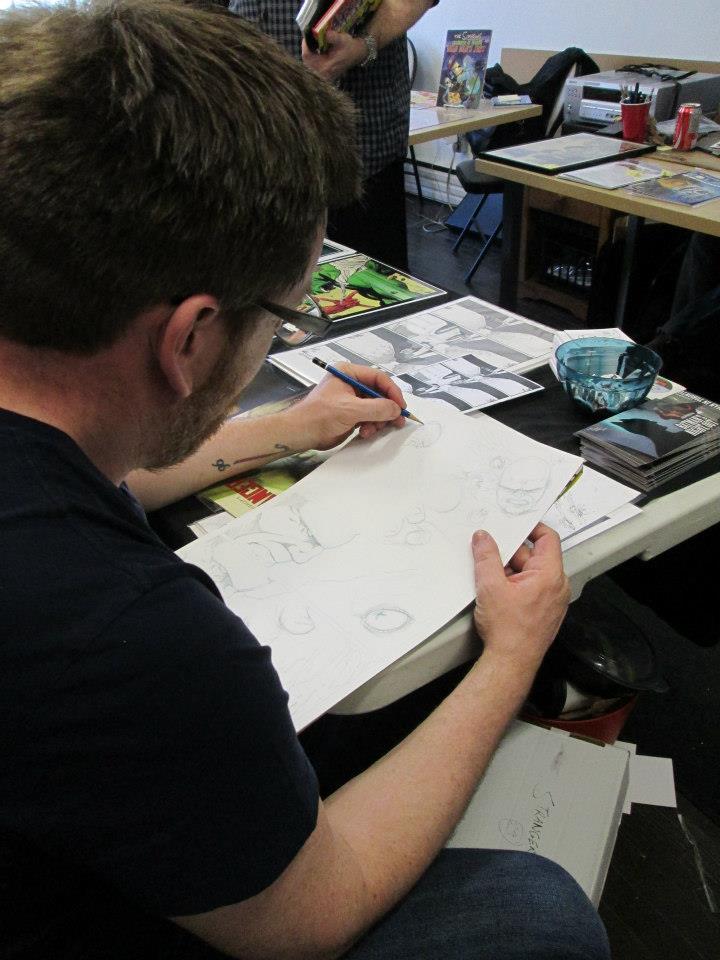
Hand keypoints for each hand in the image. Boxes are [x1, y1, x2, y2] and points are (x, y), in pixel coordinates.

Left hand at [289, 362, 406, 449]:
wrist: (300, 433)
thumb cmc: (319, 416)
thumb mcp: (350, 410)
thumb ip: (376, 408)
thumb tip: (396, 409)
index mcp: (348, 373)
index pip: (378, 378)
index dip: (392, 392)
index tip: (400, 406)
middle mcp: (351, 384)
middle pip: (379, 393)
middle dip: (386, 409)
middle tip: (395, 422)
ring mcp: (351, 400)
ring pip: (376, 408)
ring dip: (378, 420)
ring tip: (372, 429)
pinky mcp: (350, 414)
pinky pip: (369, 417)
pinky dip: (371, 426)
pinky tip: (364, 433)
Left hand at [301, 31, 366, 81]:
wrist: (357, 55)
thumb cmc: (350, 47)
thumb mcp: (342, 39)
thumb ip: (332, 37)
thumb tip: (319, 32)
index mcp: (326, 67)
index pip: (307, 57)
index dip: (305, 45)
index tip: (307, 35)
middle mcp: (323, 74)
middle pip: (306, 61)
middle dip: (307, 48)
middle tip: (309, 38)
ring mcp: (323, 75)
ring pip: (308, 63)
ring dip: (309, 52)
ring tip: (313, 43)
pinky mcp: (324, 74)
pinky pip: (313, 65)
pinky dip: (313, 56)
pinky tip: (317, 49)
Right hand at [471, 524, 569, 679]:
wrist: (511, 663)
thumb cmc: (508, 631)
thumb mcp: (490, 586)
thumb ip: (486, 557)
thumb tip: (483, 537)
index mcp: (550, 575)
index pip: (548, 538)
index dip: (531, 527)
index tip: (515, 524)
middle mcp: (557, 586)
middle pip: (535, 556)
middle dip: (511, 553)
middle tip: (489, 550)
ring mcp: (552, 600)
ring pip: (531, 573)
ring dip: (511, 570)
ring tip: (490, 577)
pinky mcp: (545, 611)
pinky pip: (531, 588)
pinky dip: (515, 584)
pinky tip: (497, 591)